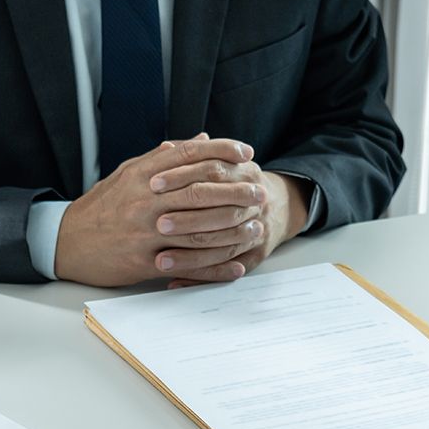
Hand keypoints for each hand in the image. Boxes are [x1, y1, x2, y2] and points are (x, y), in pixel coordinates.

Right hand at [54, 137, 261, 287]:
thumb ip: (165, 156)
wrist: (66, 242)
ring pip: (198, 229)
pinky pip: (187, 265)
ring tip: (255, 226)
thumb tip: (201, 139)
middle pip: (200, 191)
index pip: (189, 155)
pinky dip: (215, 268)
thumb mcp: (129, 173)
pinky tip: (235, 266)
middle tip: (259, 190)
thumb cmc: (101, 207)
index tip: (246, 153)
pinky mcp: (143, 262)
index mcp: (142, 174)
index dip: (222, 151)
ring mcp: (145, 233)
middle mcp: (145, 200)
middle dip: (235, 190)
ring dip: (232, 229)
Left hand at [153, 169, 310, 288]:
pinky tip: (177, 280)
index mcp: (243, 171)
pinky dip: (201, 275)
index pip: (211, 170)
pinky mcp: (256, 253)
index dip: (180, 176)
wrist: (276, 206)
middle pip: (220, 209)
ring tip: (160, 260)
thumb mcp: (223, 162)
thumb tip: (165, 148)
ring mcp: (258, 228)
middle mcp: (254, 199)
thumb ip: (194, 155)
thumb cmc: (237, 183)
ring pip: (223, 244)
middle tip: (158, 224)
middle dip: (187, 218)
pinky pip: (228, 268)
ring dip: (190, 255)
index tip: (153, 184)